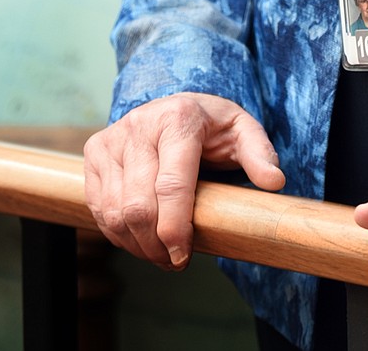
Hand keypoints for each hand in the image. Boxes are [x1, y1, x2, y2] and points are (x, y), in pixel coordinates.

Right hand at [84, 92, 284, 269]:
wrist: (172, 107)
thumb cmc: (211, 126)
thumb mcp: (241, 132)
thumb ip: (259, 154)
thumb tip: (274, 182)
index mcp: (178, 117)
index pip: (171, 185)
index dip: (176, 228)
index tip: (184, 257)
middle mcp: (140, 124)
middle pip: (139, 205)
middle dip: (156, 245)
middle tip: (175, 260)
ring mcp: (112, 138)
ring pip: (115, 211)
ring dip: (136, 245)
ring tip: (160, 254)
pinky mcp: (93, 152)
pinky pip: (99, 208)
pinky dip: (118, 234)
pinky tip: (139, 239)